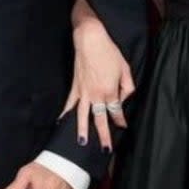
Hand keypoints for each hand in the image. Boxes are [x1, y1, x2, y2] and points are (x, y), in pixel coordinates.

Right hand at [67, 0, 133, 150]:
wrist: (90, 40)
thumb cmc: (109, 52)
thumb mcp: (125, 68)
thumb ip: (128, 86)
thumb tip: (124, 98)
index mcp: (110, 90)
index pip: (116, 111)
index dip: (120, 120)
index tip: (123, 126)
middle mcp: (96, 94)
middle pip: (100, 119)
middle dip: (104, 135)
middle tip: (106, 149)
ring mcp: (84, 92)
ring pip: (82, 115)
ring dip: (82, 129)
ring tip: (82, 142)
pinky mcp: (75, 87)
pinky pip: (70, 103)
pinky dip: (65, 113)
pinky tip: (61, 122)